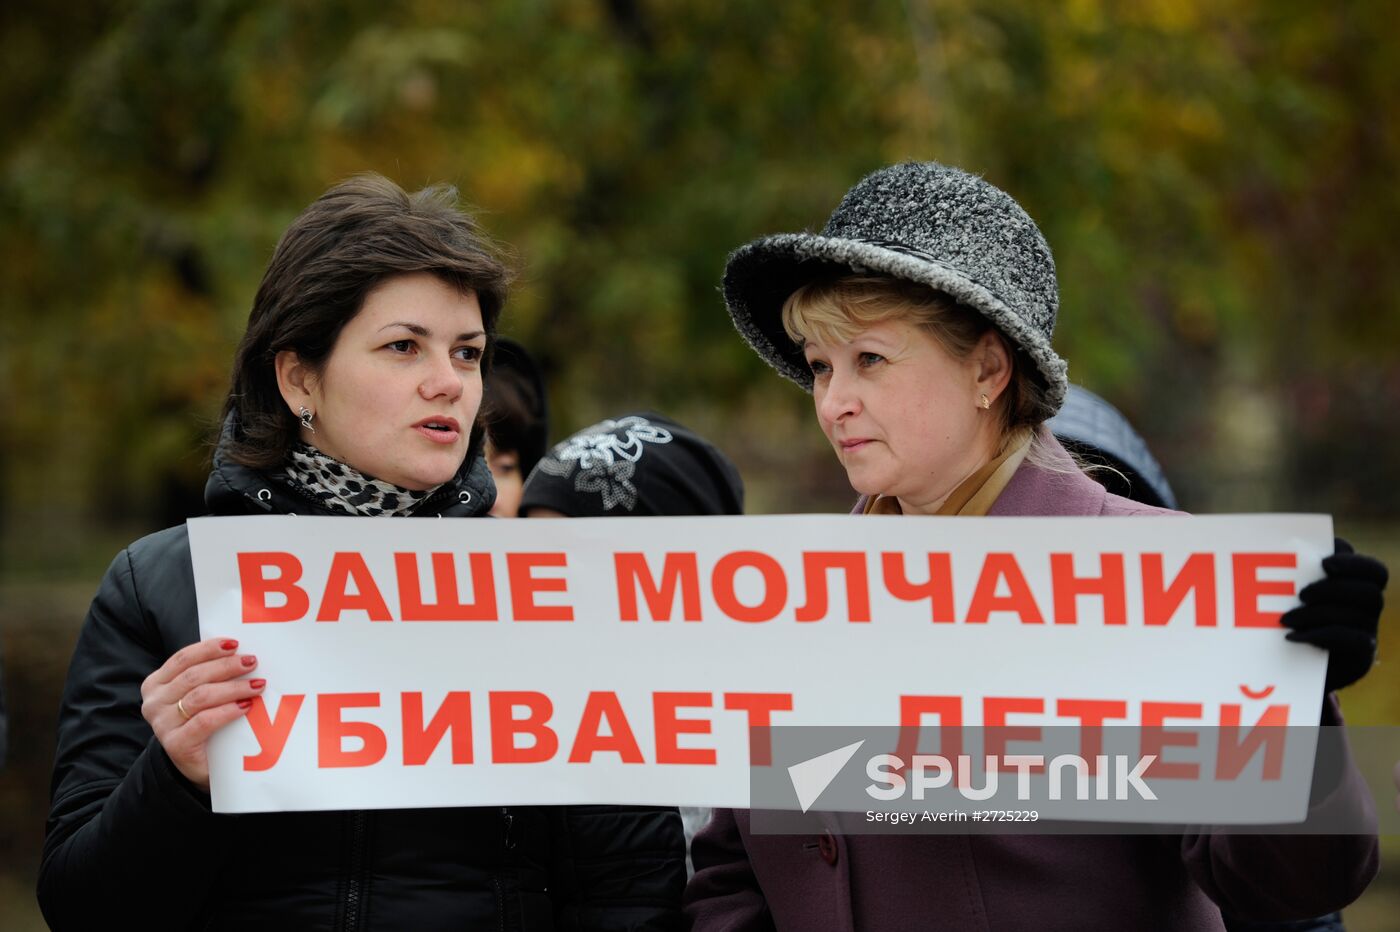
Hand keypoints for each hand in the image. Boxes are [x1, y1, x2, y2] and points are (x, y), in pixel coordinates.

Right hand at [140, 636, 265, 791]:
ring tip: (256, 685)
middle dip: (226, 666)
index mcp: (156, 684)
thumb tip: (240, 652)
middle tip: (252, 662)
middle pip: (193, 676)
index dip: (209, 649)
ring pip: (200, 696)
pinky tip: (245, 706)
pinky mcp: (175, 744)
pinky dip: (227, 711)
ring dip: (232, 688)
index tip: (235, 644)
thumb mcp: (200, 694)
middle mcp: (154, 702)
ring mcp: (162, 724)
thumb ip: (208, 674)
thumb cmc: (201, 721)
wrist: (197, 764)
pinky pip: (204, 721)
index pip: (182, 658)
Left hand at [1281, 537, 1386, 692]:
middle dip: (1333, 589)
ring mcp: (1366, 632)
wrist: (1291, 662)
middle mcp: (1367, 608)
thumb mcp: (1290, 591)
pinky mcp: (1358, 656)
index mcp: (1357, 586)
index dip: (1353, 564)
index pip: (1373, 571)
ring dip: (1317, 614)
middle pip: (1369, 592)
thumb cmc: (1288, 617)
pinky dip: (1321, 635)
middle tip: (1302, 594)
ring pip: (1356, 616)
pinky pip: (1352, 641)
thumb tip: (1269, 546)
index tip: (1323, 562)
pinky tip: (1292, 636)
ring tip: (1285, 618)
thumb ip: (1295, 571)